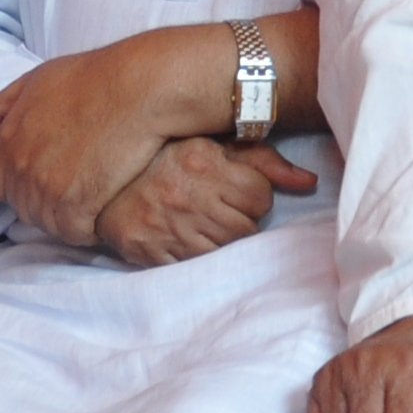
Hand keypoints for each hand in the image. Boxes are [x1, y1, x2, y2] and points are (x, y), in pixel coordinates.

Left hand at [0, 42, 187, 248]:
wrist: (136, 89)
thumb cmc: (91, 78)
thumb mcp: (36, 81)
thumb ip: (0, 103)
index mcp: (7, 140)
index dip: (18, 186)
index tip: (45, 180)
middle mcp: (20, 166)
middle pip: (22, 208)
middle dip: (43, 205)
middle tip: (74, 193)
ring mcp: (46, 187)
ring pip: (47, 224)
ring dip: (66, 220)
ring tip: (90, 203)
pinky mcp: (76, 203)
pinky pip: (73, 233)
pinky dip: (86, 230)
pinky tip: (102, 213)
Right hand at [94, 138, 315, 266]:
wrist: (102, 179)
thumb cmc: (164, 158)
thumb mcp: (211, 146)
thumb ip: (263, 161)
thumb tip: (310, 182)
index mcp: (203, 164)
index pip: (260, 195)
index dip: (251, 194)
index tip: (232, 189)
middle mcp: (187, 197)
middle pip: (245, 227)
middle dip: (238, 219)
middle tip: (215, 207)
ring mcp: (168, 228)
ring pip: (224, 249)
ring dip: (219, 239)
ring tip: (200, 221)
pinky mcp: (151, 252)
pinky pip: (194, 266)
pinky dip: (195, 256)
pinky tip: (185, 238)